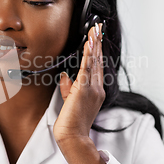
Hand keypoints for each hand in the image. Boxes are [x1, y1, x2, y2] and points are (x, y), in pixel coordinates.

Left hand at [53, 23, 104, 142]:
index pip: (97, 66)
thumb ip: (69, 87)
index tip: (97, 38)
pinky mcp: (84, 89)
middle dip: (98, 42)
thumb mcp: (70, 101)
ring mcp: (93, 89)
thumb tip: (64, 75)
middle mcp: (97, 88)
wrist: (73, 136)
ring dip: (95, 44)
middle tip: (98, 27)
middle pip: (98, 60)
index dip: (97, 51)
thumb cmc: (71, 122)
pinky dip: (89, 54)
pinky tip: (89, 44)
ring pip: (95, 61)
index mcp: (96, 91)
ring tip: (95, 30)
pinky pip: (87, 68)